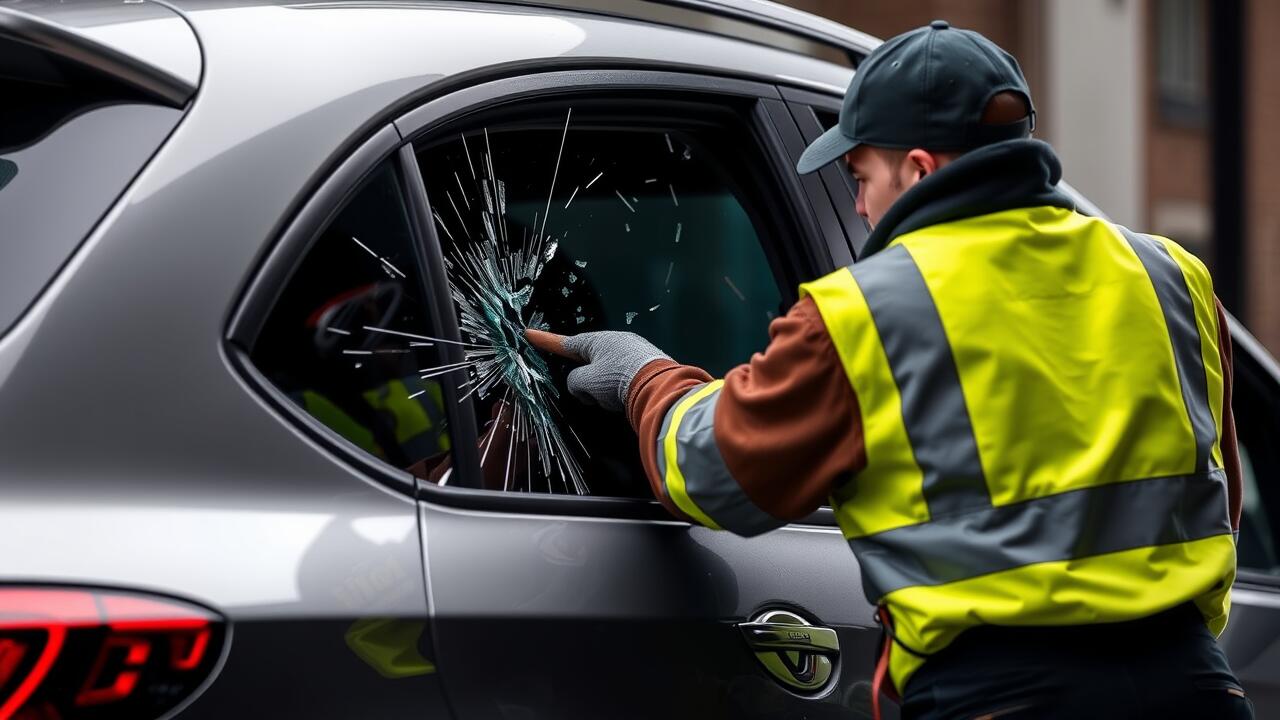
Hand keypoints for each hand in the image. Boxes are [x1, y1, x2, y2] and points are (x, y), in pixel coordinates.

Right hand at [526, 329, 669, 411]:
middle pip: (588, 364)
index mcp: (597, 341)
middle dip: (588, 382)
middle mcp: (616, 342)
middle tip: (594, 396)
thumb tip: (582, 385)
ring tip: (614, 400)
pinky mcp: (646, 366)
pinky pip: (623, 380)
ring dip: (604, 390)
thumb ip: (574, 382)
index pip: (565, 343)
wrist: (658, 387)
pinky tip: (627, 400)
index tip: (529, 334)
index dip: (546, 341)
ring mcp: (633, 352)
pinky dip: (620, 391)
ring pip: (606, 375)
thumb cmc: (617, 380)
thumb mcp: (585, 382)